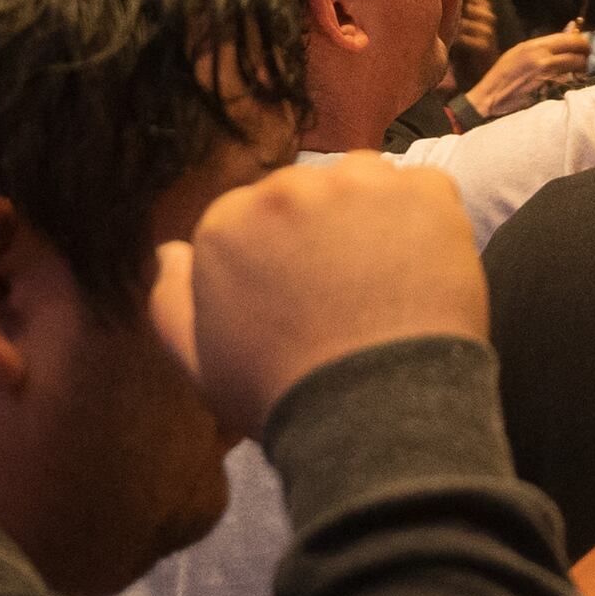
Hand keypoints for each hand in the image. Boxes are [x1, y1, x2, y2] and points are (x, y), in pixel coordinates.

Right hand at [179, 153, 493, 440]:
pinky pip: (421, 191)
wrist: (375, 412)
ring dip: (367, 216)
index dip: (274, 257)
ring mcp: (359, 184)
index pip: (249, 216)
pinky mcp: (423, 191)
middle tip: (340, 293)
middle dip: (318, 231)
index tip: (293, 297)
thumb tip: (171, 251)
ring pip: (361, 183)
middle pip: (304, 193)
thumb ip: (171, 299)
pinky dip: (423, 222)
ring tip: (378, 282)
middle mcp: (287, 189)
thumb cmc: (281, 394)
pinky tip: (415, 272)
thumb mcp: (200, 361)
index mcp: (225, 223)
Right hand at [466, 30, 586, 115]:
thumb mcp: (520, 53)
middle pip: (576, 50)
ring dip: (581, 69)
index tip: (585, 48)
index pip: (568, 38)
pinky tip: (569, 84)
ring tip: (578, 73)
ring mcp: (545, 73)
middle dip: (585, 55)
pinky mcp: (547, 89)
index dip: (581, 42)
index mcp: (534, 45)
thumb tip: (569, 31)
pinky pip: (567, 81)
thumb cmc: (503, 76)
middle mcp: (541, 56)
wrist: (489, 97)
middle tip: (585, 61)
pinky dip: (572, 81)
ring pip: (575, 65)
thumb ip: (544, 45)